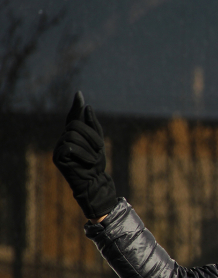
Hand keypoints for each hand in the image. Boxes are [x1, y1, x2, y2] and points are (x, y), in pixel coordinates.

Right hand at [52, 92, 116, 219]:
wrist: (94, 182)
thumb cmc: (96, 164)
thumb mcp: (98, 143)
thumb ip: (93, 126)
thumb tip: (87, 107)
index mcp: (73, 135)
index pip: (73, 117)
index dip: (76, 106)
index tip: (79, 94)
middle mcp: (63, 139)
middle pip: (75, 125)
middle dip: (91, 135)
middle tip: (99, 149)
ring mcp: (59, 148)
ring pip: (73, 135)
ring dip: (89, 147)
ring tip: (93, 159)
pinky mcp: (58, 158)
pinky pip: (70, 147)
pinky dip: (84, 154)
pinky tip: (88, 163)